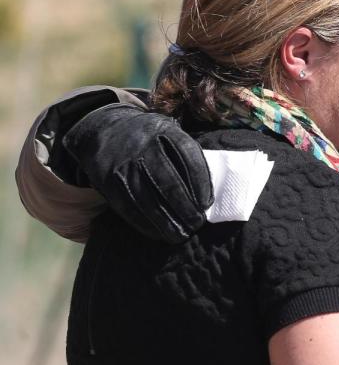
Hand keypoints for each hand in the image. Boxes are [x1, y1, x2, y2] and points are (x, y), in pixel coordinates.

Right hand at [63, 103, 212, 243]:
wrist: (103, 130)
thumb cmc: (148, 137)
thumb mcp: (168, 131)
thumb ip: (186, 152)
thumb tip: (209, 188)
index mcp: (164, 131)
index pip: (188, 156)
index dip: (200, 182)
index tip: (207, 203)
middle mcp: (143, 146)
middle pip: (168, 181)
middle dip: (185, 206)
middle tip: (197, 224)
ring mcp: (123, 164)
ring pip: (147, 198)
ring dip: (166, 220)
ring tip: (181, 235)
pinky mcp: (108, 181)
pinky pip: (128, 206)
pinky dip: (144, 223)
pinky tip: (158, 232)